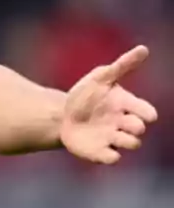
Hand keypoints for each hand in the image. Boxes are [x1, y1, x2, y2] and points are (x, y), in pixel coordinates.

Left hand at [60, 45, 158, 163]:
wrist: (62, 114)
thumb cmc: (86, 95)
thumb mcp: (101, 77)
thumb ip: (122, 65)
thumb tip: (144, 49)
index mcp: (127, 105)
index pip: (147, 112)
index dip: (147, 113)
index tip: (143, 112)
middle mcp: (123, 123)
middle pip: (139, 129)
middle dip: (135, 126)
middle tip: (123, 122)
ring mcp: (113, 138)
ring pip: (131, 144)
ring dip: (126, 141)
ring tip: (113, 134)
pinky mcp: (100, 151)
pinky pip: (112, 158)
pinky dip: (111, 157)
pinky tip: (105, 152)